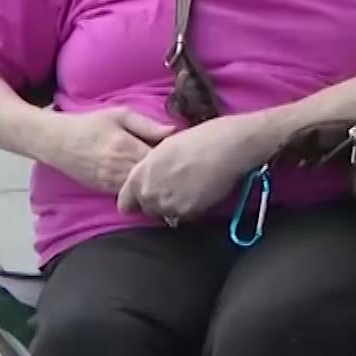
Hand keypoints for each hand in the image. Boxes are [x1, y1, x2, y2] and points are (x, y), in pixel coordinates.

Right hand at [39, 106, 175, 193]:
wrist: (57, 141)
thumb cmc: (91, 124)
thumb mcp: (120, 115)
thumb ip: (147, 125)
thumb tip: (174, 132)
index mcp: (126, 147)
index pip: (159, 160)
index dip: (174, 158)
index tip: (182, 153)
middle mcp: (119, 169)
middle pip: (154, 178)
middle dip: (167, 174)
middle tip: (179, 166)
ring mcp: (110, 183)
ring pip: (142, 191)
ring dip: (154, 185)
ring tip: (165, 176)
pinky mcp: (103, 191)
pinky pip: (129, 195)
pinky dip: (140, 191)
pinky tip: (147, 182)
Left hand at [117, 113, 276, 221]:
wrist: (230, 145)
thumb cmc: (200, 138)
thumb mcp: (165, 147)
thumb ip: (150, 168)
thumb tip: (150, 180)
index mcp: (140, 175)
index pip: (125, 204)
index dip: (137, 199)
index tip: (150, 193)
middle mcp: (150, 193)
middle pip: (148, 210)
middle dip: (158, 202)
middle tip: (177, 186)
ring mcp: (169, 205)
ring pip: (167, 215)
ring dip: (176, 206)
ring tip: (192, 188)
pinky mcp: (189, 213)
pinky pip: (186, 217)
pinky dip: (193, 208)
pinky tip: (203, 191)